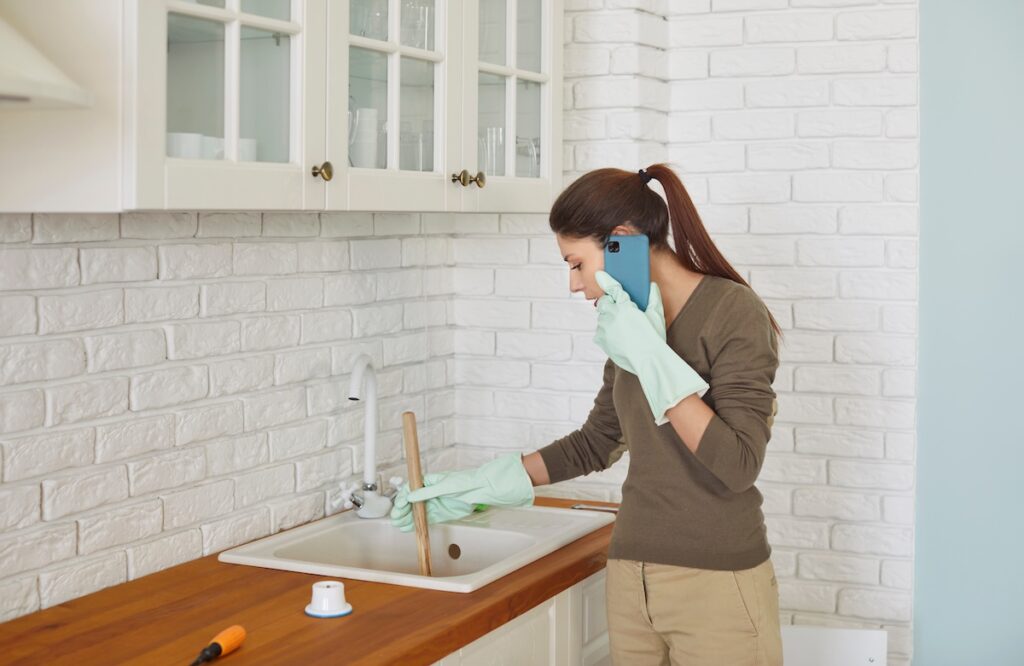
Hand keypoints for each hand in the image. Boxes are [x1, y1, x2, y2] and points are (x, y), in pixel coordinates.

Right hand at [389, 453, 533, 531]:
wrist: (482, 490)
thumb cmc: (466, 482)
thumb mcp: (447, 485)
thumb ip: (428, 491)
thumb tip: (412, 495)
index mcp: (429, 481)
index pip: (411, 489)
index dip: (403, 497)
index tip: (400, 505)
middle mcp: (429, 492)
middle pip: (411, 502)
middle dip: (402, 510)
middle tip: (396, 518)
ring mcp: (434, 503)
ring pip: (416, 512)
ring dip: (407, 518)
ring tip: (399, 525)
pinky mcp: (440, 513)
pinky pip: (425, 519)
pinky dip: (416, 524)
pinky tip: (408, 528)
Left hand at [593, 270, 708, 424]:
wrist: (648, 362)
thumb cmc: (655, 338)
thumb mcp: (657, 316)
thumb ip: (654, 298)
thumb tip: (651, 285)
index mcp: (625, 307)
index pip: (614, 289)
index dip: (606, 280)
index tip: (599, 274)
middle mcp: (612, 316)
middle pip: (604, 302)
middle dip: (610, 303)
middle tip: (620, 309)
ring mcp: (604, 329)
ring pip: (601, 317)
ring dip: (608, 318)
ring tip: (622, 326)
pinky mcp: (601, 340)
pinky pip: (599, 331)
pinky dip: (605, 331)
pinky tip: (618, 336)